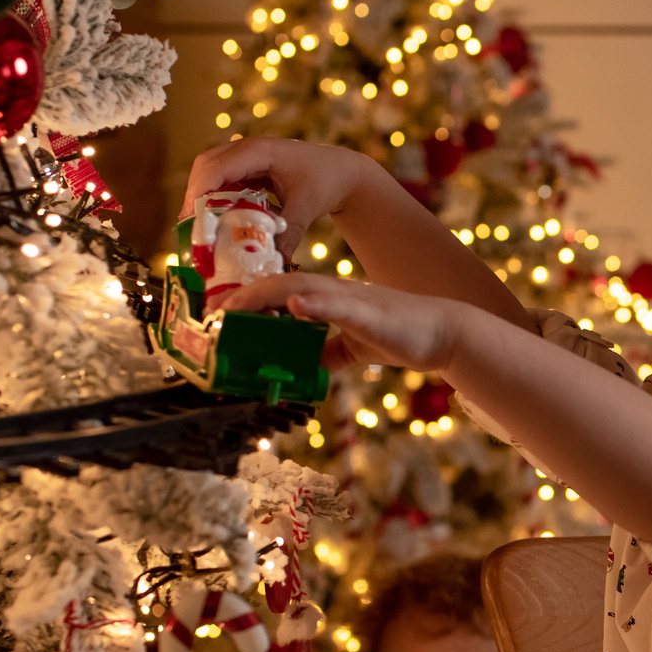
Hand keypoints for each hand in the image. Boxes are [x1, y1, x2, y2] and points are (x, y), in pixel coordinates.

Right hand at [182, 139, 381, 264]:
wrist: (341, 171)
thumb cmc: (326, 181)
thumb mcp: (307, 208)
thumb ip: (288, 234)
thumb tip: (273, 264)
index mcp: (260, 151)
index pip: (218, 167)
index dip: (200, 192)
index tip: (192, 220)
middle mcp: (247, 149)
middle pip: (206, 167)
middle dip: (195, 197)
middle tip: (192, 229)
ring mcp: (246, 157)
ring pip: (210, 172)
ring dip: (203, 198)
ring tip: (200, 228)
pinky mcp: (247, 169)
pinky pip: (223, 180)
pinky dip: (216, 199)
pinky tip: (217, 222)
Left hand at [233, 272, 479, 374]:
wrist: (443, 332)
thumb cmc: (401, 335)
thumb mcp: (354, 347)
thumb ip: (328, 352)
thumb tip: (304, 366)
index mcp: (327, 298)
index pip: (276, 293)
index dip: (244, 300)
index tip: (215, 315)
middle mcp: (331, 291)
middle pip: (275, 285)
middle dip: (239, 299)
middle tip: (208, 315)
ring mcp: (348, 298)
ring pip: (297, 288)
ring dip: (262, 297)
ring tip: (233, 309)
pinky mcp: (367, 311)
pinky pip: (336, 303)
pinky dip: (314, 303)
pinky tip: (294, 303)